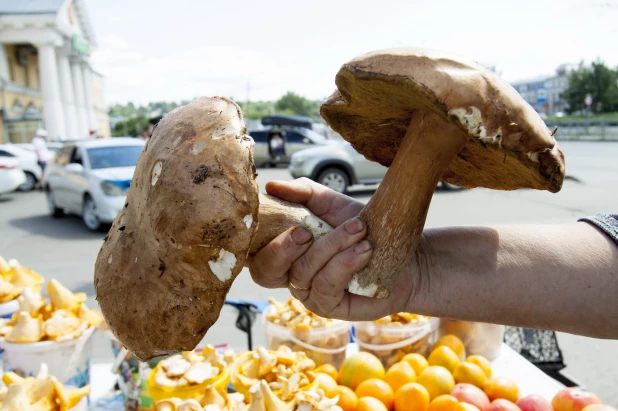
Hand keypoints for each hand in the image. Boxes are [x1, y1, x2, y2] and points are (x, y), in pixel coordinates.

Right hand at [248, 178, 419, 320]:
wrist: (404, 253)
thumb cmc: (364, 228)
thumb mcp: (331, 203)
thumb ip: (302, 193)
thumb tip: (272, 187)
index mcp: (285, 252)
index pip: (253, 253)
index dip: (250, 240)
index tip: (266, 215)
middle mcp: (292, 276)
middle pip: (266, 270)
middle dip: (283, 248)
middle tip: (306, 230)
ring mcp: (310, 295)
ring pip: (303, 273)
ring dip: (331, 246)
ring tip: (358, 229)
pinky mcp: (332, 307)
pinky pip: (327, 286)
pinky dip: (344, 263)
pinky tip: (363, 250)